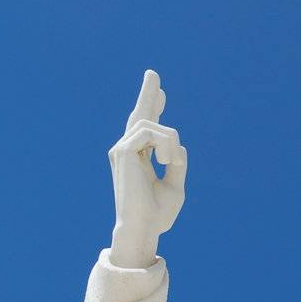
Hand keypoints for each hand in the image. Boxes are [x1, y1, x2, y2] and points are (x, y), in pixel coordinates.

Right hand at [108, 70, 186, 267]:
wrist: (144, 228)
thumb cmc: (158, 215)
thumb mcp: (175, 186)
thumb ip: (177, 163)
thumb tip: (178, 143)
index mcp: (140, 160)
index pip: (146, 130)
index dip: (154, 109)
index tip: (161, 93)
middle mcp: (127, 152)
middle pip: (138, 115)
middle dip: (148, 94)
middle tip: (153, 73)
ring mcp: (122, 150)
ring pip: (151, 124)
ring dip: (169, 140)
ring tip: (171, 163)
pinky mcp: (122, 151)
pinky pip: (149, 131)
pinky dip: (165, 144)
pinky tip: (167, 162)